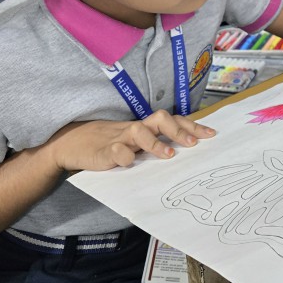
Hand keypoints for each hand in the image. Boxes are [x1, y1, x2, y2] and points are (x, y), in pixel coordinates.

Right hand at [45, 110, 215, 172]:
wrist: (71, 143)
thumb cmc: (110, 143)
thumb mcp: (135, 143)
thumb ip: (155, 145)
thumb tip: (185, 152)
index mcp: (145, 127)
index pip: (172, 121)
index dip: (192, 126)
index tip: (211, 135)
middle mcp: (135, 129)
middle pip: (160, 119)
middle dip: (180, 130)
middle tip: (195, 144)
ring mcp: (119, 138)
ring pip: (140, 130)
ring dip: (156, 142)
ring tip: (169, 155)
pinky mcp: (103, 151)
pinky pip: (116, 150)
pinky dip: (125, 156)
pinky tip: (131, 163)